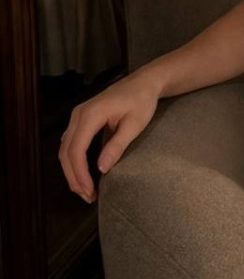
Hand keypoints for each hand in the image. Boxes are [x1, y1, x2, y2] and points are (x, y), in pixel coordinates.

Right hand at [58, 75, 159, 202]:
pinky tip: (82, 173)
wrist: (144, 82)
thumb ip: (117, 146)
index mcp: (91, 114)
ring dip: (72, 171)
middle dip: (74, 177)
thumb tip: (102, 168)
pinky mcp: (81, 119)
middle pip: (66, 152)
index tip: (89, 190)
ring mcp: (78, 116)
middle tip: (87, 197)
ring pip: (65, 149)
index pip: (77, 150)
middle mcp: (79, 114)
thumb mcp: (135, 124)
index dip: (80, 173)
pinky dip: (73, 160)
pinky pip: (70, 143)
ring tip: (85, 190)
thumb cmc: (142, 100)